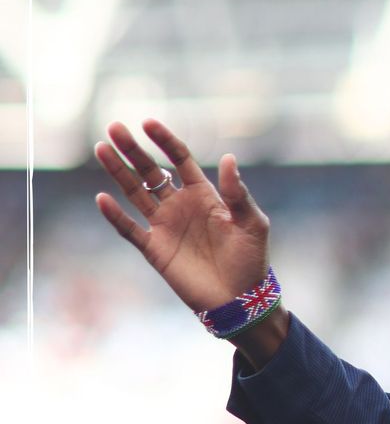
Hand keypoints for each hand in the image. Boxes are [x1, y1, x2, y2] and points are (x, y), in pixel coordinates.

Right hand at [94, 118, 270, 311]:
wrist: (241, 300)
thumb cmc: (252, 260)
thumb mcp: (252, 223)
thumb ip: (238, 193)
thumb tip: (229, 158)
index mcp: (205, 195)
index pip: (180, 160)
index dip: (164, 141)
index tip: (148, 123)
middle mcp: (181, 206)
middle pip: (152, 171)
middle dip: (134, 150)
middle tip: (114, 128)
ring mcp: (166, 226)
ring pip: (136, 193)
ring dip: (118, 172)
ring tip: (102, 148)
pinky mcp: (155, 249)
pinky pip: (130, 229)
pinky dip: (115, 216)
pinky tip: (102, 198)